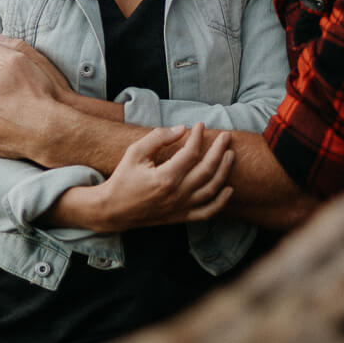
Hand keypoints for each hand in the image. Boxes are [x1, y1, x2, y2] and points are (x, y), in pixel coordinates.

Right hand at [82, 123, 234, 230]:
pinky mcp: (180, 217)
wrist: (113, 210)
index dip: (198, 137)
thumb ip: (158, 138)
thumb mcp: (135, 152)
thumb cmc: (123, 178)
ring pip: (211, 189)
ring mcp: (180, 208)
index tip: (200, 125)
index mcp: (165, 178)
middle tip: (226, 136)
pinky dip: (220, 202)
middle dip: (219, 150)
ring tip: (230, 154)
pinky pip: (207, 212)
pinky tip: (229, 189)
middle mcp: (176, 194)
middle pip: (207, 170)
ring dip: (224, 171)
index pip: (191, 153)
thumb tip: (182, 128)